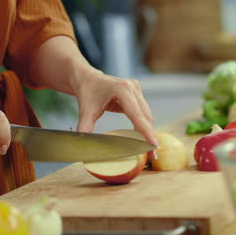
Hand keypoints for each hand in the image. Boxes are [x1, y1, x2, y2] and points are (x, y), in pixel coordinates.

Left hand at [28, 36, 157, 147]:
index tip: (153, 147)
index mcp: (122, 90)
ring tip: (150, 150)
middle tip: (152, 155)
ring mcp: (137, 90)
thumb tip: (82, 147)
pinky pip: (143, 113)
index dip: (146, 132)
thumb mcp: (85, 111)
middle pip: (145, 116)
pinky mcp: (137, 94)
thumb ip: (85, 128)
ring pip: (147, 115)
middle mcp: (133, 88)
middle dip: (149, 136)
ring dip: (149, 132)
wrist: (87, 79)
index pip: (137, 115)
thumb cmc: (87, 93)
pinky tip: (144, 138)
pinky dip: (144, 126)